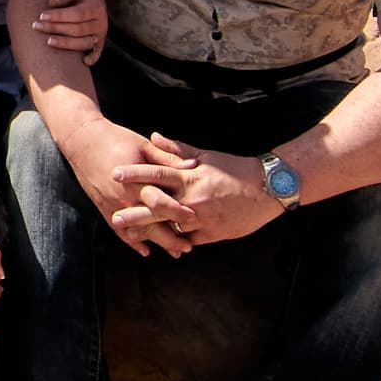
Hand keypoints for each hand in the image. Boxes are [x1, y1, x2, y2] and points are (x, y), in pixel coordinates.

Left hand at [32, 0, 107, 65]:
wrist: (92, 5)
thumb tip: (52, 3)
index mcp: (96, 7)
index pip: (77, 14)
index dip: (59, 16)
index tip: (41, 16)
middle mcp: (101, 23)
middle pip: (78, 30)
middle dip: (56, 28)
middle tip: (36, 26)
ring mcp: (100, 36)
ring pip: (84, 43)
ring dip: (65, 44)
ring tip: (48, 41)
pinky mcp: (99, 46)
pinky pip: (96, 54)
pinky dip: (91, 59)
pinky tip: (82, 61)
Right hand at [62, 118, 196, 256]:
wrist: (82, 141)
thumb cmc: (116, 139)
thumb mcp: (144, 145)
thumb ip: (168, 157)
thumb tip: (193, 165)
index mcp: (135, 180)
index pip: (160, 202)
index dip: (177, 212)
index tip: (194, 219)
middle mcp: (123, 197)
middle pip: (150, 224)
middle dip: (170, 237)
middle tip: (188, 246)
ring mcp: (112, 205)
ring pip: (137, 232)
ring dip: (156, 243)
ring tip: (175, 252)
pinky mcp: (103, 208)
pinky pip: (119, 230)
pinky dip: (133, 242)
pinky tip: (145, 250)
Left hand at [111, 132, 281, 246]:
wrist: (267, 190)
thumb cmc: (234, 169)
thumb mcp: (205, 156)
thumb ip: (176, 149)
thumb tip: (152, 136)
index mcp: (190, 176)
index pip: (157, 173)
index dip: (134, 174)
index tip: (115, 174)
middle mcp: (193, 197)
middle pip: (157, 206)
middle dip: (134, 212)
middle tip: (113, 215)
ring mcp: (202, 218)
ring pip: (170, 227)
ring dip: (149, 232)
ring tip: (130, 235)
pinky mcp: (211, 234)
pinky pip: (188, 239)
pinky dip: (176, 239)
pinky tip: (161, 243)